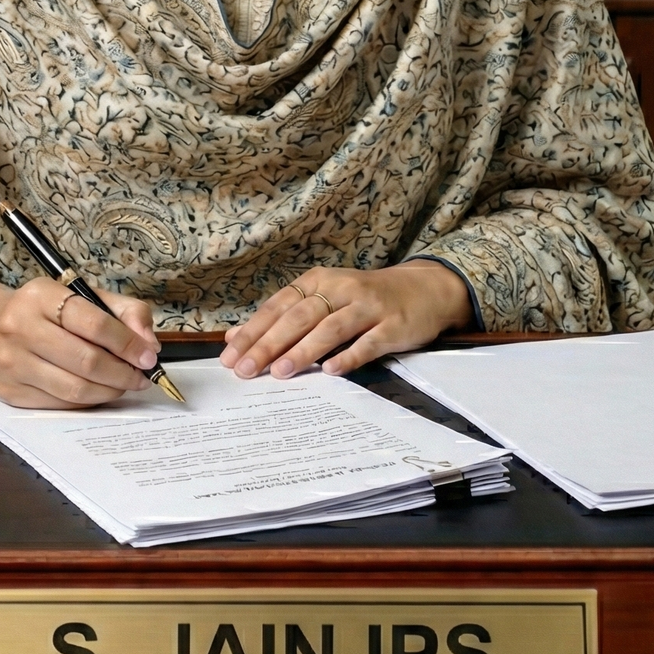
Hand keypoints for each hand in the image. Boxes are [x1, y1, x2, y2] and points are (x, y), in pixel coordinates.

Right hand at [0, 272, 160, 407]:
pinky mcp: (10, 392)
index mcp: (40, 296)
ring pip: (74, 388)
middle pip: (85, 360)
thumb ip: (123, 311)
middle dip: (122, 372)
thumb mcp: (81, 295)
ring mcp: (11, 363)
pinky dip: (87, 401)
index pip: (93, 322)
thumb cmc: (43, 311)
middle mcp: (20, 327)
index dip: (127, 343)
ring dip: (109, 391)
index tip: (148, 356)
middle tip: (141, 376)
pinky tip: (98, 391)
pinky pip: (60, 403)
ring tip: (124, 384)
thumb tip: (149, 345)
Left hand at [219, 261, 471, 380]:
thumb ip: (283, 317)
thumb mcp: (324, 299)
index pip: (278, 306)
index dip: (253, 330)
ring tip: (280, 372)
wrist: (424, 289)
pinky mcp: (393, 325)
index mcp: (318, 281)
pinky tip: (332, 371)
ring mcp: (368, 306)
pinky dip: (349, 355)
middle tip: (246, 369)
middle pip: (298, 317)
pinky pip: (368, 342)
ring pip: (330, 328)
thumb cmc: (365, 299)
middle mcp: (340, 289)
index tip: (230, 355)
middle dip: (269, 344)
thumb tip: (236, 336)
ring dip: (303, 351)